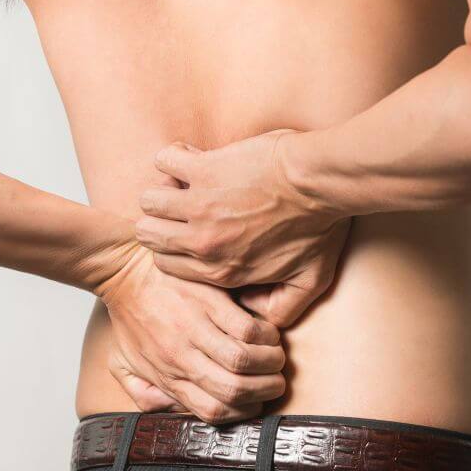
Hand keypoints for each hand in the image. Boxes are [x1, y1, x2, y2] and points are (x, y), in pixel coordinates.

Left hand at [95, 243, 286, 423]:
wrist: (125, 272)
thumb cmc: (130, 318)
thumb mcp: (122, 365)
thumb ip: (146, 395)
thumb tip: (175, 411)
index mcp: (167, 376)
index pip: (213, 410)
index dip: (243, 411)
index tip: (255, 402)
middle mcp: (182, 357)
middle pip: (234, 390)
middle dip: (264, 391)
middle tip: (275, 380)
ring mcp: (196, 328)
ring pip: (244, 360)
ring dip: (269, 362)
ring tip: (274, 356)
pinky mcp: (209, 301)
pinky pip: (247, 327)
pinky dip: (264, 334)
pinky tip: (265, 331)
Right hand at [135, 130, 350, 326]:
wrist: (320, 183)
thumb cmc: (320, 227)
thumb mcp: (310, 281)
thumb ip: (284, 308)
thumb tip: (259, 313)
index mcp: (222, 270)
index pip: (168, 265)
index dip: (174, 248)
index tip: (186, 233)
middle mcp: (203, 243)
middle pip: (149, 235)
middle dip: (161, 222)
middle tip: (181, 208)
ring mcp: (199, 205)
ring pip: (150, 201)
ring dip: (165, 190)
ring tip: (184, 183)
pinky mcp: (203, 170)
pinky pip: (165, 161)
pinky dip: (174, 156)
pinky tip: (192, 157)